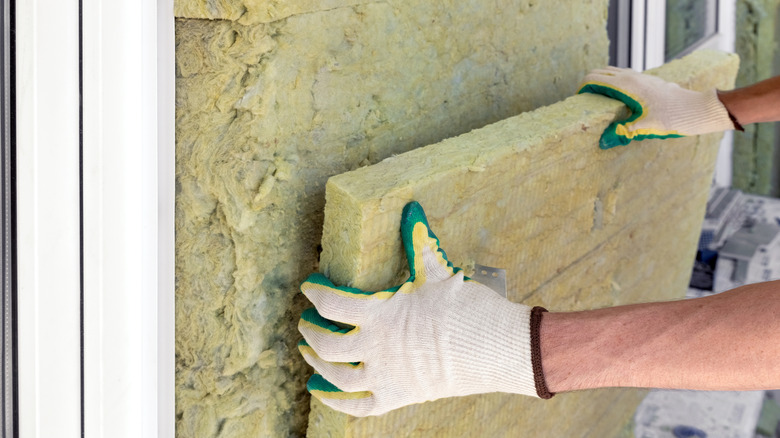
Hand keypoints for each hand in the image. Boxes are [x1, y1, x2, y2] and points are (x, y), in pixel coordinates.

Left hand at [298, 202, 548, 416]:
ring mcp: (384, 377)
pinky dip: (334, 400)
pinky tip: (319, 390)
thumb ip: (418, 242)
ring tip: (307, 352)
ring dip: (315, 363)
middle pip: (326, 343)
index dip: (315, 293)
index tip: (310, 285)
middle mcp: (375, 349)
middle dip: (310, 330)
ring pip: (335, 375)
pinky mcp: (397, 397)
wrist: (499, 349)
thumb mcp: (438, 272)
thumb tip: (411, 209)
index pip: (332, 303)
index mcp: (381, 315)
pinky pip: (356, 404)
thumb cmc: (467, 309)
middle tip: (306, 320)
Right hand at [578, 67, 734, 148]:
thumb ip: (622, 133)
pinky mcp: (647, 80)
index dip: (581, 89)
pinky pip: (623, 76)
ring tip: (597, 102)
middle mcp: (631, 76)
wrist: (698, 109)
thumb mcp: (645, 128)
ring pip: (612, 72)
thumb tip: (603, 142)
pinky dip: (613, 83)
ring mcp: (640, 76)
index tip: (577, 103)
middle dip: (588, 84)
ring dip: (601, 82)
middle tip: (584, 103)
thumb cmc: (673, 118)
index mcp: (626, 85)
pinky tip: (617, 101)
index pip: (593, 79)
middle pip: (600, 72)